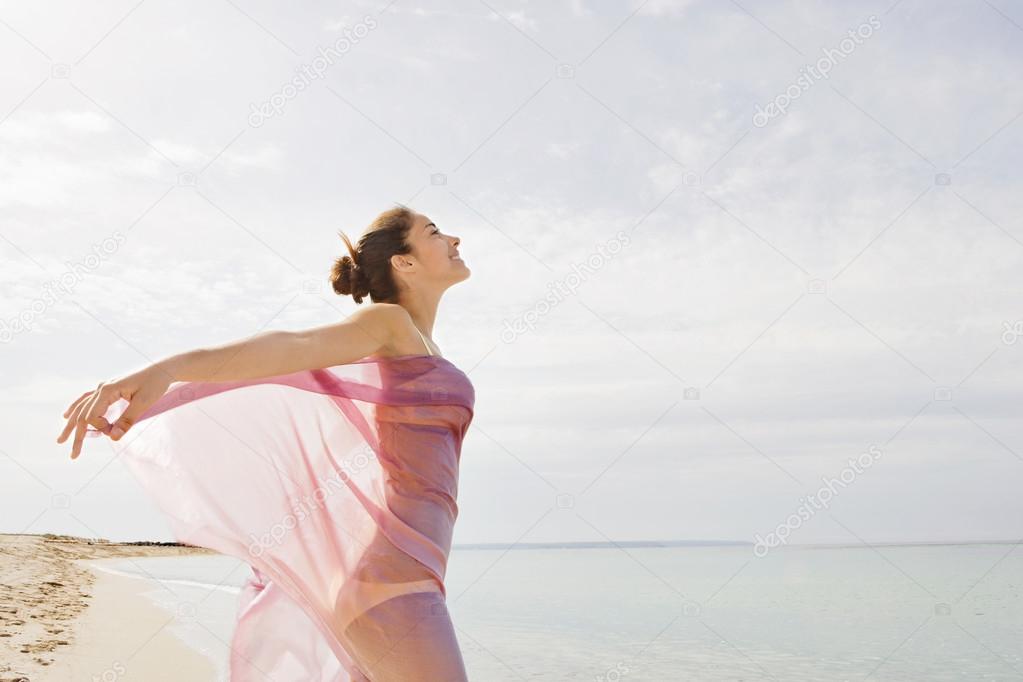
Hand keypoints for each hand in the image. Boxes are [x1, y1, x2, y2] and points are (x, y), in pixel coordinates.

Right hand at [57, 365, 172, 459]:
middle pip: (82, 414)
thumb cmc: (155, 384)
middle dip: (77, 435)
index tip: (115, 432)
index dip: (101, 428)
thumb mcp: (144, 403)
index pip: (92, 415)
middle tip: (73, 455)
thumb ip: (128, 420)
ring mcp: (103, 387)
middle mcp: (101, 388)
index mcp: (107, 390)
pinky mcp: (108, 389)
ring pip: (81, 407)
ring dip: (71, 424)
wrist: (162, 369)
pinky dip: (76, 408)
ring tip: (61, 439)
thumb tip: (113, 438)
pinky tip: (67, 416)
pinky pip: (86, 400)